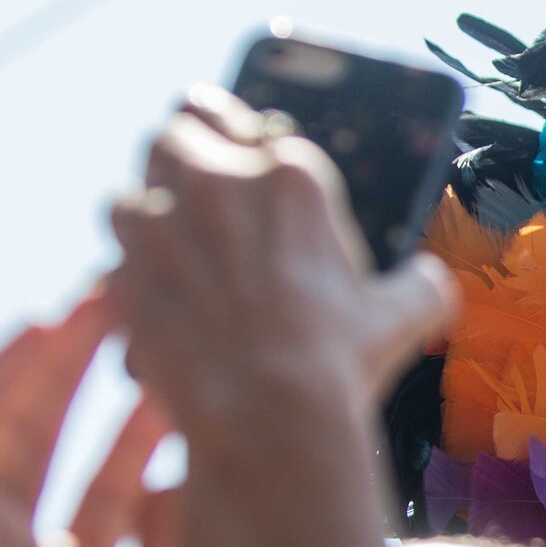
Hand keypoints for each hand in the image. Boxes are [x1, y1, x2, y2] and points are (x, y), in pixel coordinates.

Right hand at [0, 293, 183, 546]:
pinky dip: (0, 381)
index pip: (123, 481)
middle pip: (77, 438)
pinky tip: (32, 332)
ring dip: (60, 360)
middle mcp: (30, 542)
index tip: (203, 373)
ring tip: (101, 295)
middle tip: (155, 310)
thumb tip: (188, 483)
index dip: (156, 426)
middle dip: (111, 376)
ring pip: (25, 421)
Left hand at [107, 87, 453, 439]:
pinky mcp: (122, 272)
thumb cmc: (337, 362)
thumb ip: (420, 284)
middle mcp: (215, 181)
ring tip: (174, 240)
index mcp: (291, 176)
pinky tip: (161, 294)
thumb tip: (430, 281)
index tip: (253, 171)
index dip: (252, 148)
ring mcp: (158, 224)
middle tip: (201, 185)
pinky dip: (134, 268)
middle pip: (180, 129)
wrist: (266, 420)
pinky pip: (115, 253)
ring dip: (152, 207)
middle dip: (188, 151)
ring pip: (135, 184)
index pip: (258, 126)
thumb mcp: (403, 317)